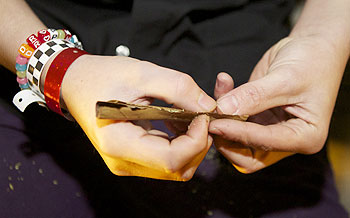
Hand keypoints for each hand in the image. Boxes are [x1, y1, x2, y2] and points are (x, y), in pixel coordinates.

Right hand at [60, 55, 215, 180]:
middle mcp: (122, 161)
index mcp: (119, 143)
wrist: (75, 83)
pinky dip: (181, 144)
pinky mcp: (132, 158)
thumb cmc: (101, 76)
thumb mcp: (141, 73)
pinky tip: (179, 122)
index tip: (204, 115)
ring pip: (175, 168)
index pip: (171, 159)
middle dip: (199, 144)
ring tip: (191, 117)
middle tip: (203, 116)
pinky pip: (165, 160)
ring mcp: (127, 163)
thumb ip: (178, 88)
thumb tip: (209, 106)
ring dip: (192, 145)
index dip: (197, 140)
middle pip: (177, 168)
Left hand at [209, 36, 346, 172]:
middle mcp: (286, 139)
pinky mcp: (256, 117)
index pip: (266, 143)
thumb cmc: (312, 61)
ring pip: (236, 138)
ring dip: (222, 118)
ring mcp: (269, 129)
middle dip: (226, 137)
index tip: (215, 123)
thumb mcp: (286, 78)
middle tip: (210, 117)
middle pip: (248, 153)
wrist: (314, 46)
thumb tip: (224, 108)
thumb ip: (255, 96)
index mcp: (305, 137)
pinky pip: (234, 118)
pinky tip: (223, 83)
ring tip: (217, 93)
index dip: (238, 134)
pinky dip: (225, 103)